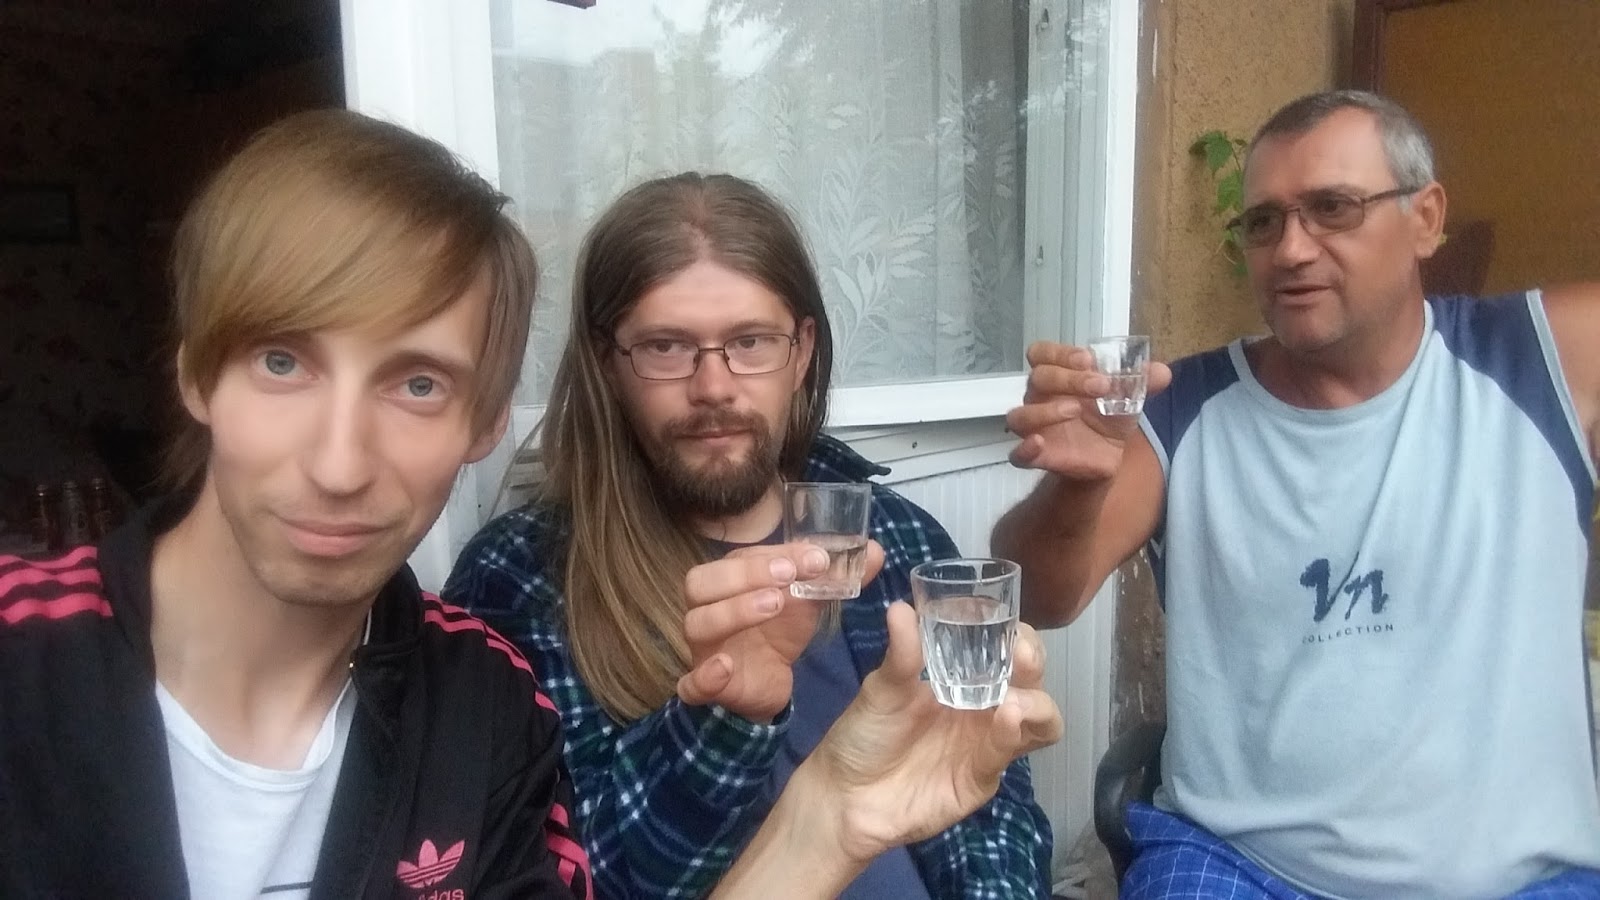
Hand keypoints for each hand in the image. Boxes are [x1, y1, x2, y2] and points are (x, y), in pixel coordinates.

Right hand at [677, 540, 886, 721]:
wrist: (767, 684)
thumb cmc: (777, 632)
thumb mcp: (808, 601)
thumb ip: (837, 577)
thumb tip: (877, 550)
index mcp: (729, 580)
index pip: (741, 557)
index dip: (775, 554)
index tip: (817, 558)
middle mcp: (709, 608)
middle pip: (702, 582)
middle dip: (745, 574)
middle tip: (787, 576)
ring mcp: (704, 648)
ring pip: (697, 624)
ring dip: (733, 611)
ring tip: (774, 604)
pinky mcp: (706, 687)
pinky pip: (690, 682)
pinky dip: (704, 675)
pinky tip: (726, 666)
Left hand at [804, 602, 1062, 861]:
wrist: (845, 795)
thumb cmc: (864, 736)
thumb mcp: (881, 689)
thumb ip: (901, 654)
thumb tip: (901, 608)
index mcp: (964, 682)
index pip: (1008, 651)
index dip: (1017, 636)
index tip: (1006, 622)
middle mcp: (983, 711)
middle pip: (1033, 682)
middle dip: (1034, 663)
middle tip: (1019, 653)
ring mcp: (987, 745)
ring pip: (1041, 723)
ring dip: (1037, 704)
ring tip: (1014, 697)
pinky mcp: (981, 778)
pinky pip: (1006, 754)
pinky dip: (1011, 733)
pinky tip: (1005, 717)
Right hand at [1007, 340, 1170, 478]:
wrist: (1105, 458)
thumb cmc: (1107, 418)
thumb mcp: (1128, 397)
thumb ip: (1141, 382)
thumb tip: (1163, 372)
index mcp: (1059, 376)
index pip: (1042, 354)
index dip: (1061, 353)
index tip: (1089, 359)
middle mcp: (1040, 398)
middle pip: (1038, 378)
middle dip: (1069, 378)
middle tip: (1100, 387)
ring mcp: (1035, 427)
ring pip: (1020, 415)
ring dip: (1045, 410)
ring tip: (1075, 410)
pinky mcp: (1037, 456)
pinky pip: (1017, 454)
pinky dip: (1024, 449)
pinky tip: (1039, 444)